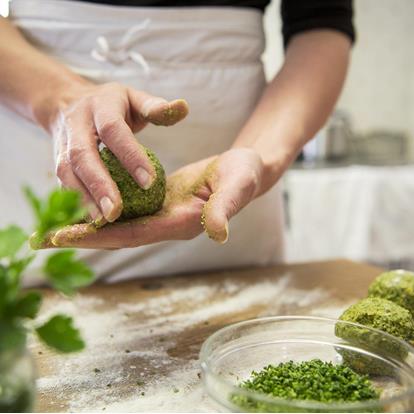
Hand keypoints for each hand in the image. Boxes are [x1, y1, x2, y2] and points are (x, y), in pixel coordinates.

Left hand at [38, 148, 264, 248]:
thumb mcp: (237, 185)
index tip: (65, 237)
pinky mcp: (158, 202)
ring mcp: (161, 214)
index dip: (101, 236)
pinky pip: (126, 209)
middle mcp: (166, 223)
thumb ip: (225, 207)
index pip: (135, 233)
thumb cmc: (243, 175)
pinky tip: (83, 206)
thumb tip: (217, 232)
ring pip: (118, 224)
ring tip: (52, 227)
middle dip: (82, 238)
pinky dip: (102, 210)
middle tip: (42, 239)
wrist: (245, 169)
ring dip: (87, 226)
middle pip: (119, 234)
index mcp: (181, 222)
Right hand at [47, 81, 187, 223]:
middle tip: (115, 211)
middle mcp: (76, 124)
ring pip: (66, 172)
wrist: (66, 102)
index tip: (148, 182)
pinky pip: (62, 182)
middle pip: (82, 155)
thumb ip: (157, 107)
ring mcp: (62, 143)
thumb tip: (184, 107)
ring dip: (82, 198)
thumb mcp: (134, 98)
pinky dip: (73, 202)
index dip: (129, 155)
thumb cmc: (112, 104)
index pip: (113, 131)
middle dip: (98, 185)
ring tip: (102, 221)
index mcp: (101, 106)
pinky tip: (90, 222)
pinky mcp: (56, 160)